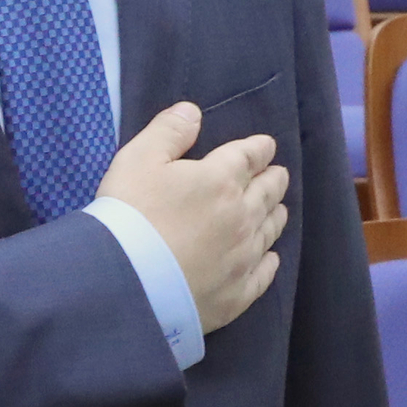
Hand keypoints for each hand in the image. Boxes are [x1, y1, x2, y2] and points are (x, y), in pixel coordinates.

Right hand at [96, 100, 286, 335]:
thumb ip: (168, 131)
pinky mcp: (237, 294)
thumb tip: (193, 112)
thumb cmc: (130, 215)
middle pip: (267, 193)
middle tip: (279, 175)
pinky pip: (263, 275)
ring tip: (278, 210)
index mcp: (221, 179)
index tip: (267, 146)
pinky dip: (270, 262)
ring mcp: (243, 258)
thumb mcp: (138, 159)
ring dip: (275, 216)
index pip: (249, 157)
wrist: (128, 282)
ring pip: (269, 231)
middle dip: (274, 180)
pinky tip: (270, 258)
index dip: (259, 148)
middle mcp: (242, 216)